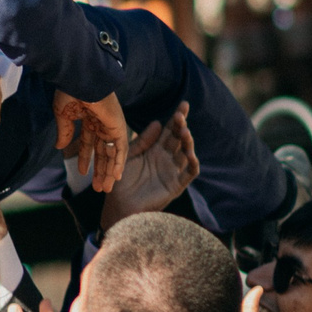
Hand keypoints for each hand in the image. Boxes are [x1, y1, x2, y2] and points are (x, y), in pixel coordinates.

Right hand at [54, 91, 129, 192]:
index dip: (86, 158)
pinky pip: (121, 148)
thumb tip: (59, 148)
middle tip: (97, 187)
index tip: (82, 173)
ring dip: (109, 171)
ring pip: (112, 153)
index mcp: (89, 118)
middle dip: (100, 170)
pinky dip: (119, 162)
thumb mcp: (63, 115)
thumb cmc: (70, 91)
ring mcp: (112, 125)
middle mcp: (102, 123)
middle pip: (102, 152)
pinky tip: (116, 176)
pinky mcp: (119, 126)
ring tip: (105, 188)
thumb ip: (64, 132)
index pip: (88, 143)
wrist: (82, 79)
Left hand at [100, 102, 196, 227]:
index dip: (177, 118)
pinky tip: (190, 154)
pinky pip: (189, 173)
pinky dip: (192, 163)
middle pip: (178, 138)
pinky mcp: (176, 185)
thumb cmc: (121, 182)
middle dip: (181, 126)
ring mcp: (173, 171)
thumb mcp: (128, 156)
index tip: (184, 104)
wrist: (119, 206)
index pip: (169, 130)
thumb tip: (157, 122)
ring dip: (187, 142)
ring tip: (183, 132)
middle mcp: (167, 158)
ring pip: (186, 153)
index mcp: (155, 149)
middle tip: (181, 114)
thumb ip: (142, 141)